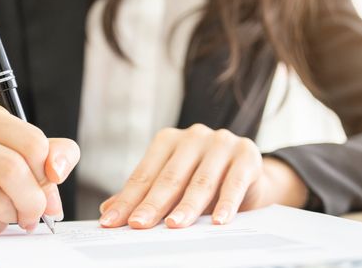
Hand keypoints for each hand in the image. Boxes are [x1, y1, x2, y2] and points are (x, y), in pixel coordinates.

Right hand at [0, 100, 80, 240]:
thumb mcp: (18, 147)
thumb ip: (51, 151)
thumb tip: (58, 171)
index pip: (29, 140)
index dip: (47, 168)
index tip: (48, 181)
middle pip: (10, 169)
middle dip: (33, 198)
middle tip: (38, 211)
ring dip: (14, 214)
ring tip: (12, 213)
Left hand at [98, 124, 306, 229]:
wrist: (252, 176)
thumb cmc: (206, 181)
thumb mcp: (174, 186)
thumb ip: (145, 194)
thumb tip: (109, 209)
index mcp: (170, 140)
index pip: (145, 174)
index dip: (128, 199)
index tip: (112, 221)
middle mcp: (195, 136)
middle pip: (170, 176)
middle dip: (153, 204)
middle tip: (138, 225)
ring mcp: (222, 143)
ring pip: (200, 181)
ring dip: (187, 206)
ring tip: (174, 225)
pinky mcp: (248, 154)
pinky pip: (235, 182)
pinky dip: (226, 203)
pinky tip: (218, 220)